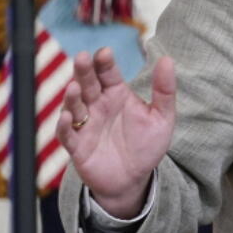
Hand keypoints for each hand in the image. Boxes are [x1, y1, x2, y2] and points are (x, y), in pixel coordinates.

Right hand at [56, 49, 176, 217]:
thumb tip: (168, 60)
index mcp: (117, 94)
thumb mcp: (162, 118)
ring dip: (72, 96)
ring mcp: (85, 125)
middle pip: (87, 84)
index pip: (108, 73)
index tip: (105, 52)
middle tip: (83, 57)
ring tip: (75, 87)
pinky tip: (66, 117)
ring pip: (74, 106)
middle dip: (84, 71)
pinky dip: (64, 126)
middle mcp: (98, 106)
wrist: (134, 180)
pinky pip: (67, 135)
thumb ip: (165, 90)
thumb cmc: (146, 146)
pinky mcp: (77, 147)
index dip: (104, 62)